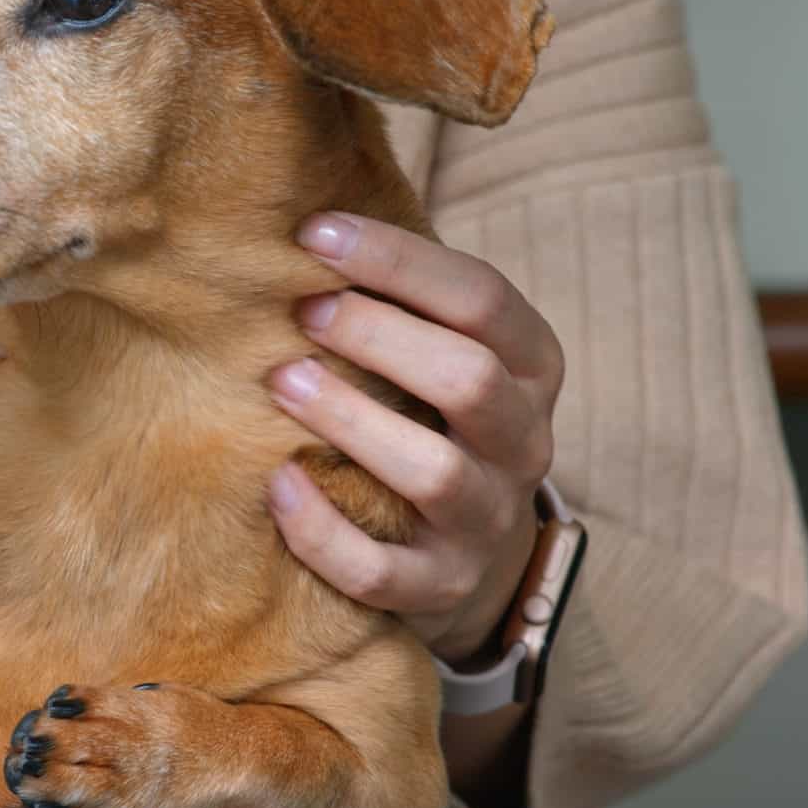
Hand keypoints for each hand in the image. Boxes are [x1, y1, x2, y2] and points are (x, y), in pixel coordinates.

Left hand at [267, 212, 564, 664]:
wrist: (460, 560)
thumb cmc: (427, 422)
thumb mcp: (438, 356)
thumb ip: (400, 301)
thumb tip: (301, 219)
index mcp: (531, 368)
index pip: (482, 297)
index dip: (398, 259)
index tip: (314, 232)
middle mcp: (523, 443)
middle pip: (470, 377)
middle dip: (380, 336)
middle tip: (303, 310)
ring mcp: (485, 523)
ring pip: (434, 472)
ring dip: (353, 421)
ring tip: (282, 381)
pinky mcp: (437, 589)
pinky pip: (381, 570)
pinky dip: (321, 530)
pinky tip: (276, 485)